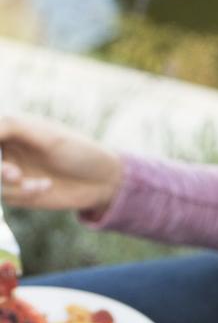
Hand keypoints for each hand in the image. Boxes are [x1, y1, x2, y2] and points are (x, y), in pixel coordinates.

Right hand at [0, 115, 121, 215]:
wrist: (102, 181)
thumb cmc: (79, 151)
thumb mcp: (48, 135)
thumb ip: (12, 126)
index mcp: (14, 129)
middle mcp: (10, 149)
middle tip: (12, 173)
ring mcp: (13, 171)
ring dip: (11, 183)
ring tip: (32, 182)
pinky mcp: (20, 193)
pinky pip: (8, 196)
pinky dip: (24, 193)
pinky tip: (46, 186)